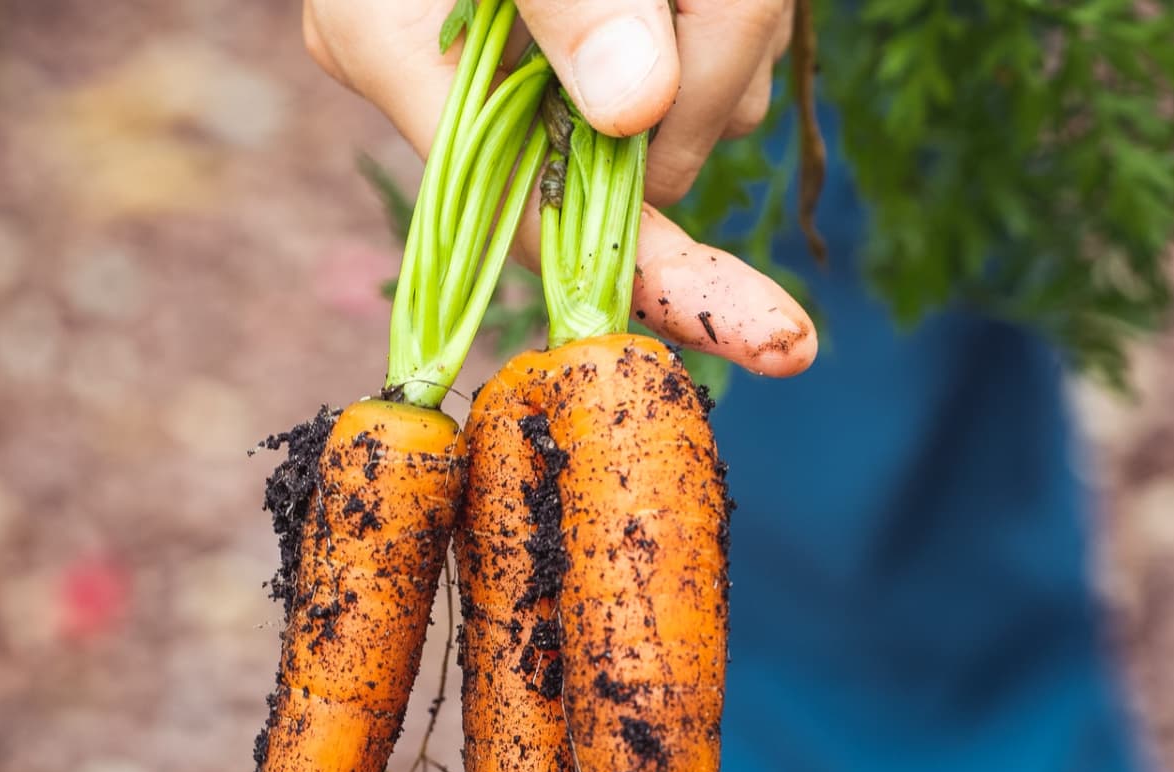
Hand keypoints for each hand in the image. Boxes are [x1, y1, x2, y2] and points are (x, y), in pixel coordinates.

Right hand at [303, 0, 815, 375]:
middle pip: (640, 163)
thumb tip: (635, 107)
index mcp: (400, 54)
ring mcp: (539, 65)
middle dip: (711, 81)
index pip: (544, 224)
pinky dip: (733, 15)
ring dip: (732, 28)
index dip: (664, 282)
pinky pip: (710, 66)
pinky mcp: (604, 39)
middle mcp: (468, 83)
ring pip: (695, 111)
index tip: (774, 337)